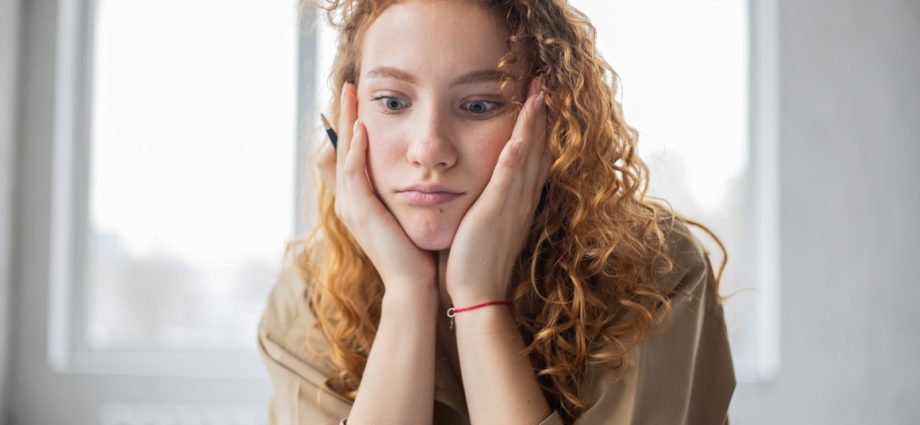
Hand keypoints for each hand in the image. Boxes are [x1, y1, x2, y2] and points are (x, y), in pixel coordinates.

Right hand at [317, 83, 437, 292]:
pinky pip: (354, 172)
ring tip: (351, 95)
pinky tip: (361, 128)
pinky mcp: (361, 212)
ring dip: (346, 123)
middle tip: (348, 85)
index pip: (348, 154)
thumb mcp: (406, 215)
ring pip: (343, 154)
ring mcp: (351, 207)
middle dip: (343, 116)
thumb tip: (417, 175)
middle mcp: (348, 201)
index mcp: (358, 201)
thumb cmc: (415, 253)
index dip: (349, 126)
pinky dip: (356, 149)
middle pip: (339, 148)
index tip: (359, 99)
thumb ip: (403, 194)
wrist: (414, 285)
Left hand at [445, 76, 550, 306]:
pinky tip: (519, 136)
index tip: (536, 98)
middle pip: (537, 148)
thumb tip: (478, 181)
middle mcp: (521, 199)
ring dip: (533, 124)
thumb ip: (487, 200)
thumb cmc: (475, 261)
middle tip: (542, 82)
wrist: (478, 294)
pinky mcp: (496, 214)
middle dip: (540, 115)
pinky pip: (509, 181)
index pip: (531, 156)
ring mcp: (512, 205)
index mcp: (518, 200)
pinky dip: (515, 158)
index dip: (536, 126)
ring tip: (537, 92)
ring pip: (528, 157)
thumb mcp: (485, 223)